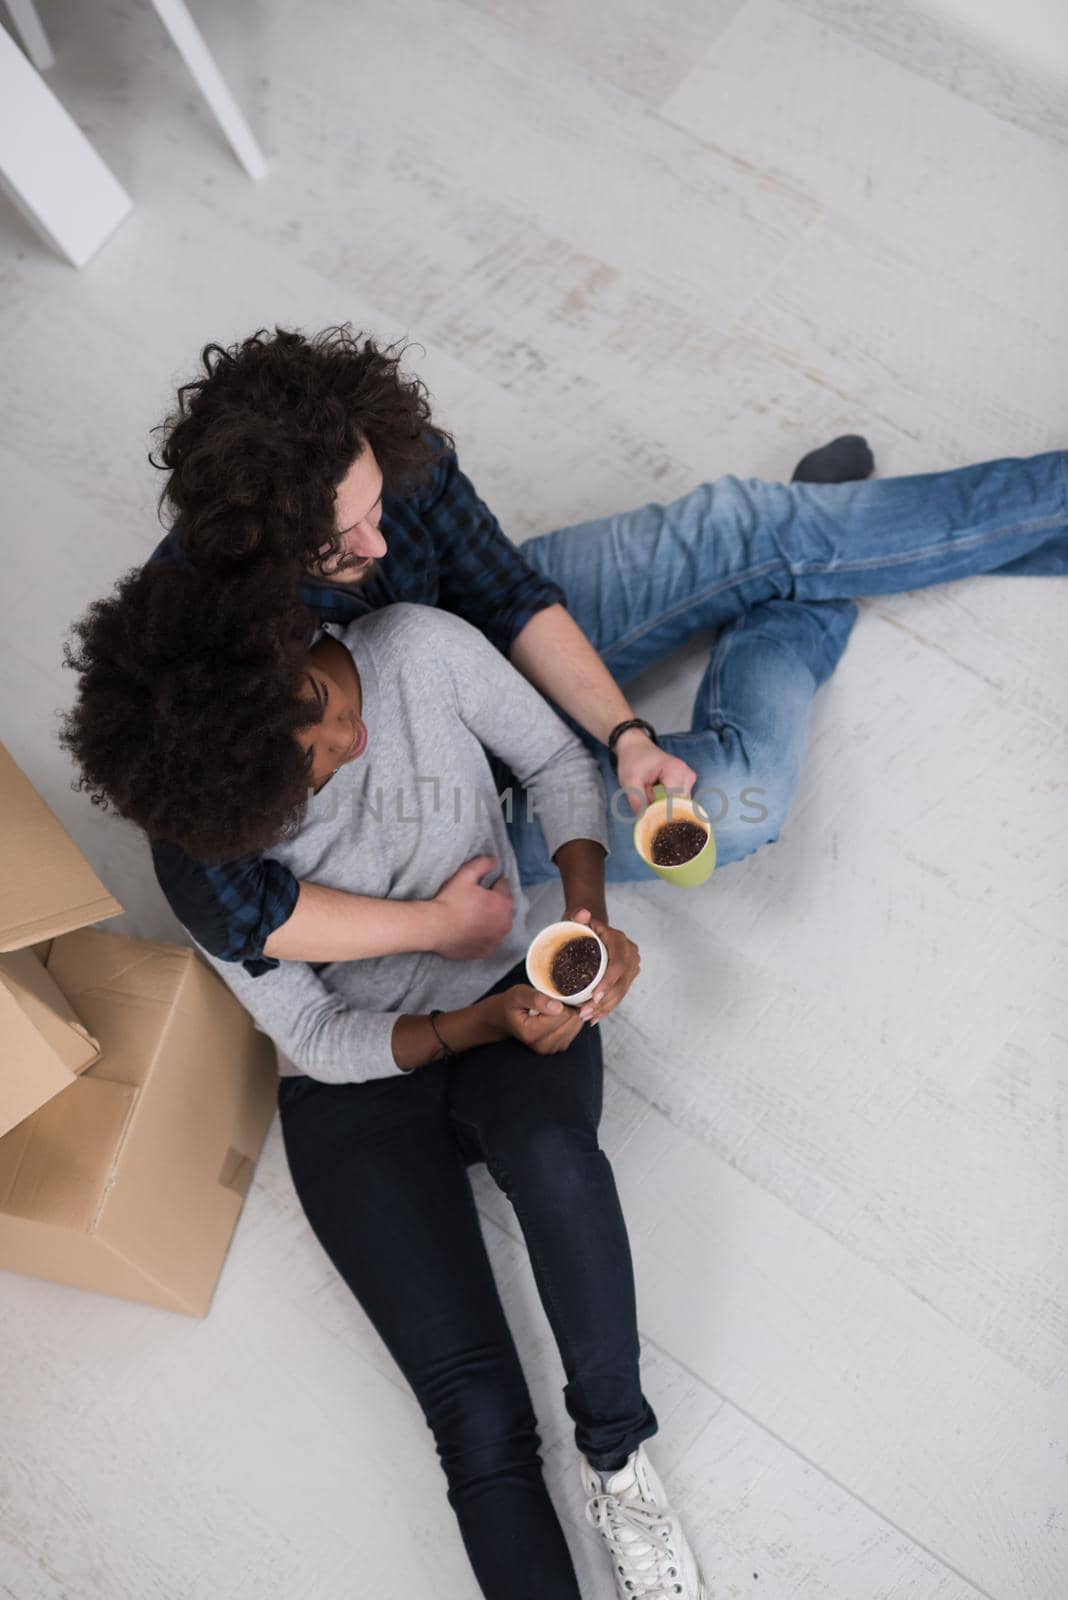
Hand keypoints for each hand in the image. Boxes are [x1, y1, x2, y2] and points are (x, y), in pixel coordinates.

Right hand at [431, 855, 512, 959]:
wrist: (433, 927)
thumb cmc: (450, 900)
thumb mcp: (465, 874)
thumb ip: (483, 864)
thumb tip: (494, 860)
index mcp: (503, 903)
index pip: (504, 887)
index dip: (492, 884)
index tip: (480, 886)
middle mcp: (504, 924)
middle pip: (503, 908)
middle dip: (494, 903)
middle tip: (475, 902)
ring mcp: (495, 940)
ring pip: (497, 926)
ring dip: (490, 921)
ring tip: (473, 917)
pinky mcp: (485, 952)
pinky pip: (489, 941)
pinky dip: (484, 936)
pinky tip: (471, 931)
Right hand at [491, 984, 586, 1054]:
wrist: (506, 1018)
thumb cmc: (513, 1004)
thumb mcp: (519, 994)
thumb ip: (536, 999)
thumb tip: (557, 1007)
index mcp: (531, 1033)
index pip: (562, 1015)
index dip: (561, 1002)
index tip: (551, 997)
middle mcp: (541, 1046)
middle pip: (571, 1022)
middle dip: (568, 1008)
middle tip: (554, 1002)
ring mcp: (550, 1049)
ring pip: (575, 1026)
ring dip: (570, 1014)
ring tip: (554, 1008)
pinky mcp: (557, 1048)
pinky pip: (575, 1031)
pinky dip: (571, 1021)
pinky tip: (559, 1016)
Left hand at [561, 907, 639, 1023]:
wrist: (590, 929)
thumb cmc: (579, 925)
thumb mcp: (575, 918)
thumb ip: (577, 915)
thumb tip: (584, 915)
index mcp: (619, 940)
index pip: (618, 964)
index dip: (608, 982)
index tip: (593, 996)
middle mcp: (630, 953)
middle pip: (621, 982)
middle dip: (604, 1001)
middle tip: (584, 1013)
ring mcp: (631, 967)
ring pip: (621, 992)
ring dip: (605, 1008)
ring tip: (586, 1018)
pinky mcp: (628, 977)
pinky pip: (620, 995)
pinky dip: (608, 1007)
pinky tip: (595, 1018)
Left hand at [613, 729, 696, 813]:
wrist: (636, 748)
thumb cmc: (633, 761)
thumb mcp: (629, 781)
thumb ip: (637, 800)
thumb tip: (645, 820)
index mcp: (675, 771)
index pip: (675, 802)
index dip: (663, 813)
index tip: (650, 816)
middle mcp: (687, 775)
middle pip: (680, 806)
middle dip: (663, 809)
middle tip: (647, 800)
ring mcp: (689, 779)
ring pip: (680, 806)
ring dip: (665, 805)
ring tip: (651, 793)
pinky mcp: (687, 783)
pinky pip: (680, 801)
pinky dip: (668, 802)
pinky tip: (658, 793)